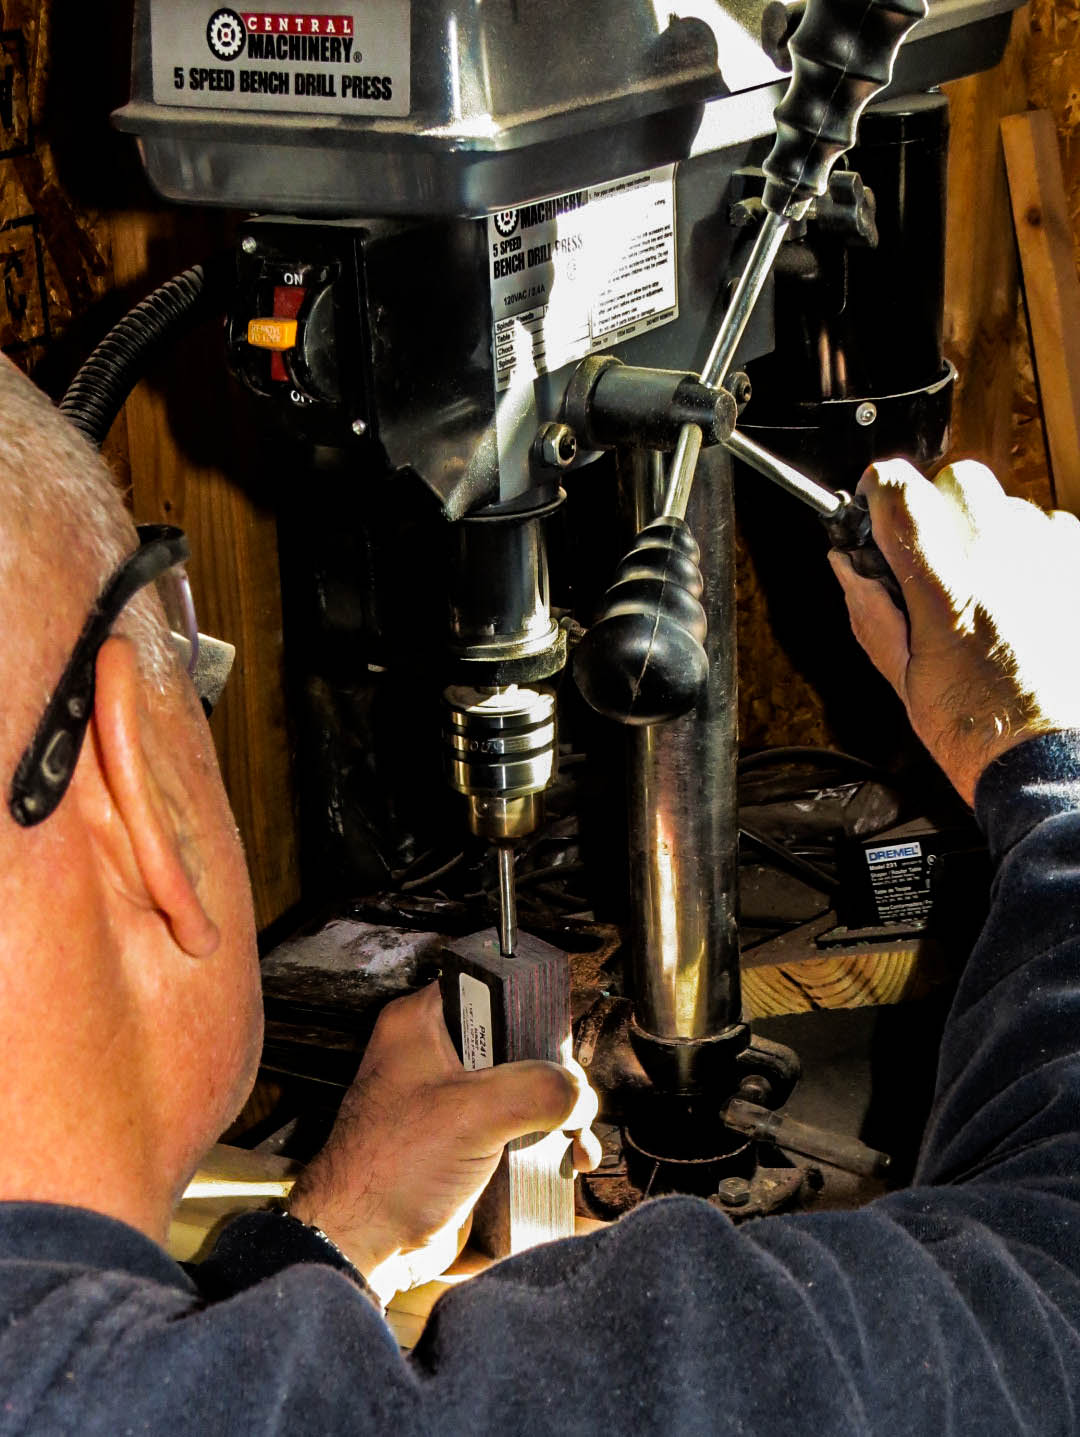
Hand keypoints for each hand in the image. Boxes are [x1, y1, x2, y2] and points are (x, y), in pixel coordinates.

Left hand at [286, 982, 599, 1304]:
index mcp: (422, 1024)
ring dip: (560, 1116)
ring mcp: (453, 1102)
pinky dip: (548, 1144)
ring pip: (526, 1090)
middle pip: (519, 1044)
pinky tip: (566, 1162)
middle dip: (556, 1078)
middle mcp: (437, 1056)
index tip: (558, 1043)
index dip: (530, 1012)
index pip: (491, 989)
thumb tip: (579, 1095)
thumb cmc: (387, 1171)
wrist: (365, 1246)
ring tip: (576, 1142)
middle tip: (570, 1102)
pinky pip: (520, 1130)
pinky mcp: (466, 1142)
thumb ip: (537, 1090)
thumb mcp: (473, 1113)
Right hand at [829, 458, 1079, 803]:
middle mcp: (1003, 556)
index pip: (898, 490)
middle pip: (956, 479)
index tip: (874, 506)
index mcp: (946, 585)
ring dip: (984, 533)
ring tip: (981, 591)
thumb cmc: (981, 730)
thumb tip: (846, 566)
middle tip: (928, 557)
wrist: (1053, 761)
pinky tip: (1020, 598)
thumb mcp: (903, 676)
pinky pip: (1050, 528)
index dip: (878, 492)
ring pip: (1005, 504)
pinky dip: (1029, 551)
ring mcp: (1050, 556)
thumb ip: (870, 610)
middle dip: (936, 507)